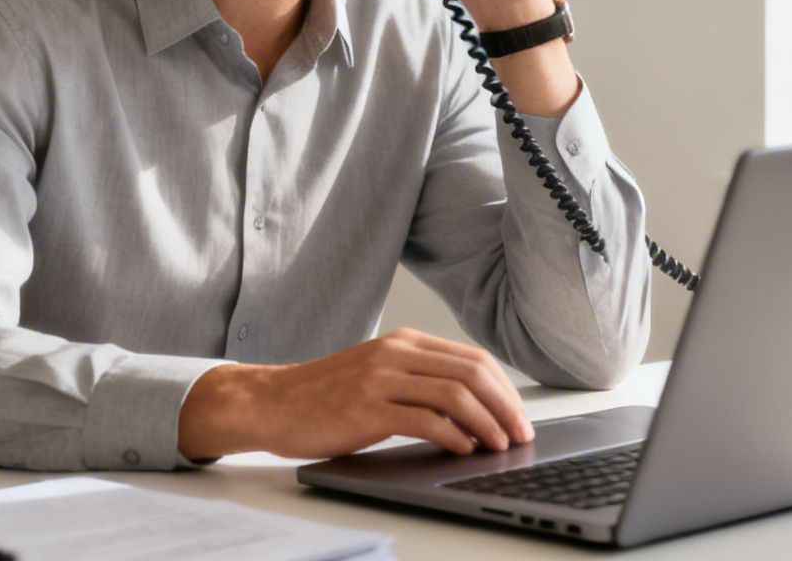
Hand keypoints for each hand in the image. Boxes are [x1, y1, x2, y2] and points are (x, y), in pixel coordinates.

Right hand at [177, 329, 534, 459]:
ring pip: (454, 393)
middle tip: (520, 435)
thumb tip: (474, 410)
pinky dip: (453, 436)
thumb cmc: (325, 396)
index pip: (473, 359)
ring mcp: (381, 378)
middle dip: (505, 407)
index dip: (505, 390)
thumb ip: (419, 381)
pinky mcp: (366, 408)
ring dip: (486, 423)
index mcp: (404, 342)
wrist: (272, 402)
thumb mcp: (378, 375)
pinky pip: (424, 420)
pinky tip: (462, 450)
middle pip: (472, 373)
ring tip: (498, 446)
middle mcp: (396, 353)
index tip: (520, 417)